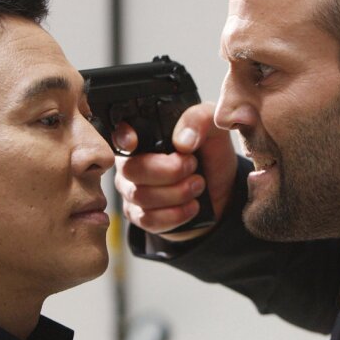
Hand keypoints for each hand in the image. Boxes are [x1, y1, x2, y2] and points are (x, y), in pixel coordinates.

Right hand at [114, 102, 236, 241]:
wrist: (221, 190)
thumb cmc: (210, 156)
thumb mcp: (213, 129)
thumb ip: (199, 120)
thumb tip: (182, 141)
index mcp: (143, 137)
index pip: (119, 135)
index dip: (122, 139)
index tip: (134, 142)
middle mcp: (131, 162)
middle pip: (131, 170)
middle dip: (169, 171)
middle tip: (193, 166)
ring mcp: (132, 191)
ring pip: (141, 196)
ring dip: (178, 193)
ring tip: (198, 185)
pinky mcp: (140, 216)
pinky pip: (149, 219)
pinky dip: (176, 214)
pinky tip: (191, 206)